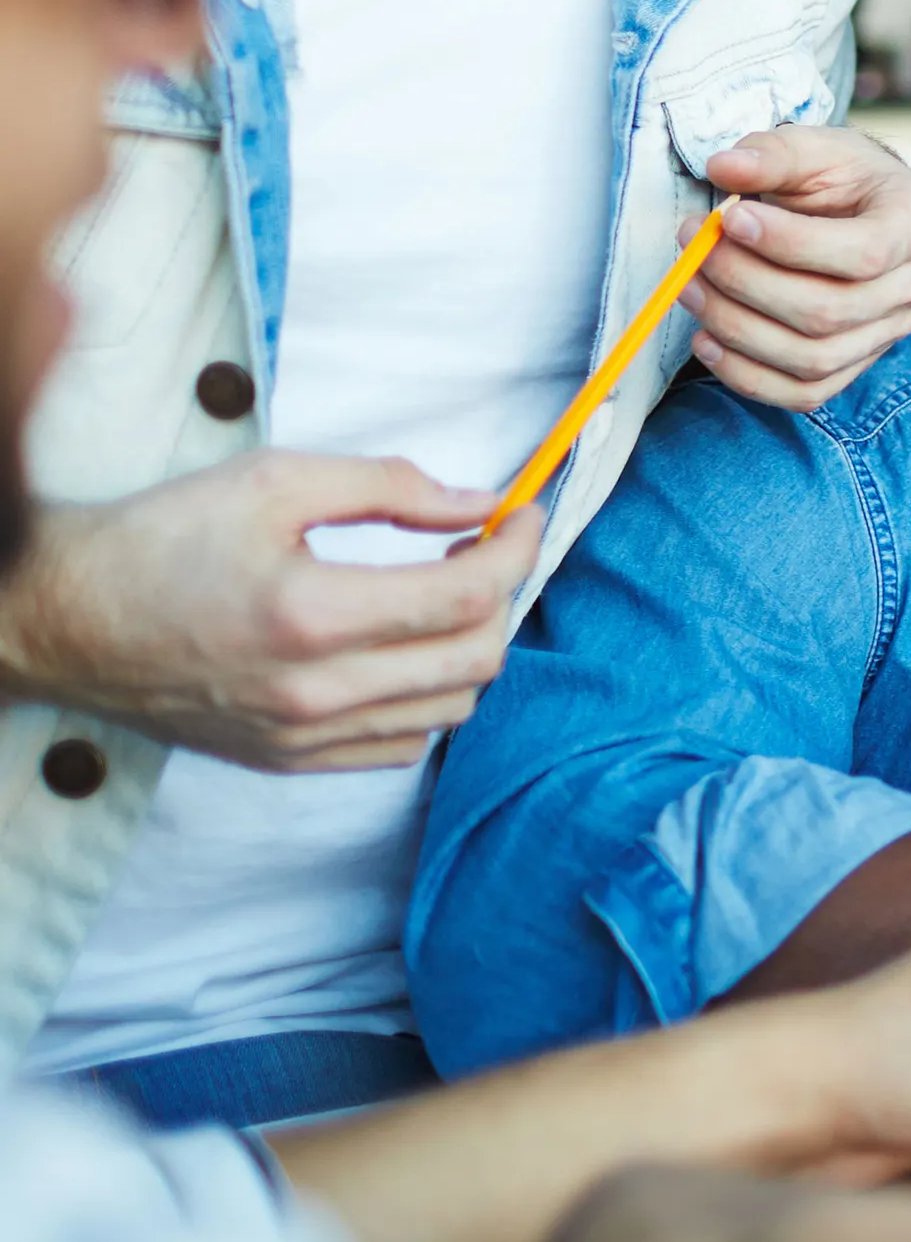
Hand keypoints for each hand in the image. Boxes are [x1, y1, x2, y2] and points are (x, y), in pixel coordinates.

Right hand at [0, 452, 536, 768]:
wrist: (59, 619)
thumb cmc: (155, 540)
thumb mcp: (272, 481)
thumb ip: (389, 486)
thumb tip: (478, 502)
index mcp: (311, 616)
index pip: (468, 595)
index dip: (516, 548)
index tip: (520, 512)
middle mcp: (313, 691)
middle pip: (475, 657)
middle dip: (503, 593)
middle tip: (483, 545)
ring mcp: (301, 737)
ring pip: (450, 709)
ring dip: (470, 646)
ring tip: (442, 591)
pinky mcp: (287, 760)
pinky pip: (400, 744)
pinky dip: (427, 696)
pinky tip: (402, 648)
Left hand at [687, 127, 910, 408]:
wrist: (860, 206)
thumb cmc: (839, 175)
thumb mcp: (813, 147)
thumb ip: (771, 153)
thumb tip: (723, 168)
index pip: (864, 253)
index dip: (792, 245)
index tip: (730, 218)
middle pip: (830, 312)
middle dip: (747, 284)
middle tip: (696, 249)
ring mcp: (887, 333)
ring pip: (813, 358)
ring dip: (737, 329)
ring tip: (690, 288)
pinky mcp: (854, 365)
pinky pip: (804, 394)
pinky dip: (747, 376)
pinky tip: (707, 341)